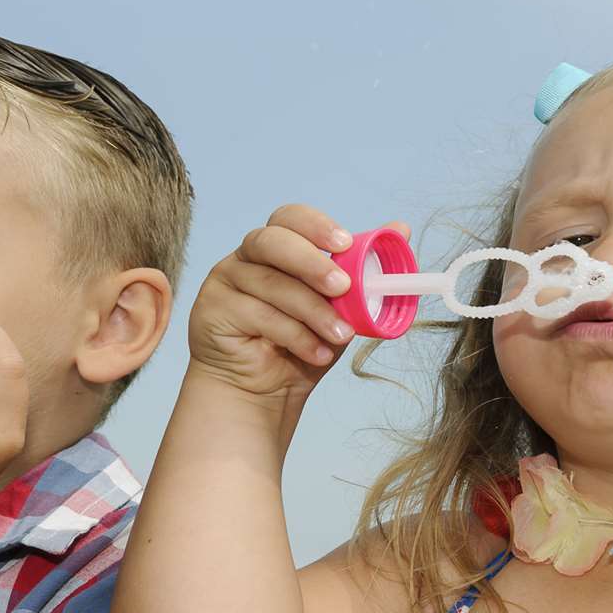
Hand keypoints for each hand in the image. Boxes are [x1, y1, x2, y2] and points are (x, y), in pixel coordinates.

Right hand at [185, 205, 407, 399]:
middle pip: (272, 241)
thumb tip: (400, 228)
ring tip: (340, 336)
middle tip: (343, 287)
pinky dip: (295, 336)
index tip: (346, 243)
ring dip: (312, 312)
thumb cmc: (300, 346)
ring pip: (270, 284)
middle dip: (311, 262)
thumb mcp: (340, 310)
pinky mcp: (211, 309)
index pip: (289, 218)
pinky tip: (316, 353)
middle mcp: (246, 257)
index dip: (316, 226)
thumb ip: (364, 271)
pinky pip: (258, 315)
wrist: (263, 393)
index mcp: (276, 247)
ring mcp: (225, 281)